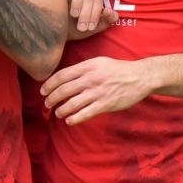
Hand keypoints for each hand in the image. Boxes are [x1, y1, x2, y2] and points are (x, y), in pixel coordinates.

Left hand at [41, 56, 156, 123]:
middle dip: (51, 99)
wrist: (139, 77)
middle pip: (63, 90)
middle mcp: (90, 79)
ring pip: (72, 104)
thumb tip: (65, 77)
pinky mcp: (105, 104)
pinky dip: (74, 118)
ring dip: (61, 110)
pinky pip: (85, 113)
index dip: (49, 84)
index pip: (62, 75)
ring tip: (57, 113)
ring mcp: (98, 92)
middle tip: (47, 104)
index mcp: (87, 67)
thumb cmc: (118, 69)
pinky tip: (69, 121)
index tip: (43, 91)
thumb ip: (83, 69)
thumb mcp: (99, 62)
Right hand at [67, 0, 114, 34]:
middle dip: (91, 13)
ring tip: (75, 18)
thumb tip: (113, 12)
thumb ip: (104, 22)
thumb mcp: (88, 29)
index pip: (100, 0)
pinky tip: (73, 12)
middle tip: (83, 28)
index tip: (91, 27)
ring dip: (83, 7)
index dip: (97, 13)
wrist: (48, 30)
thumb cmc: (68, 29)